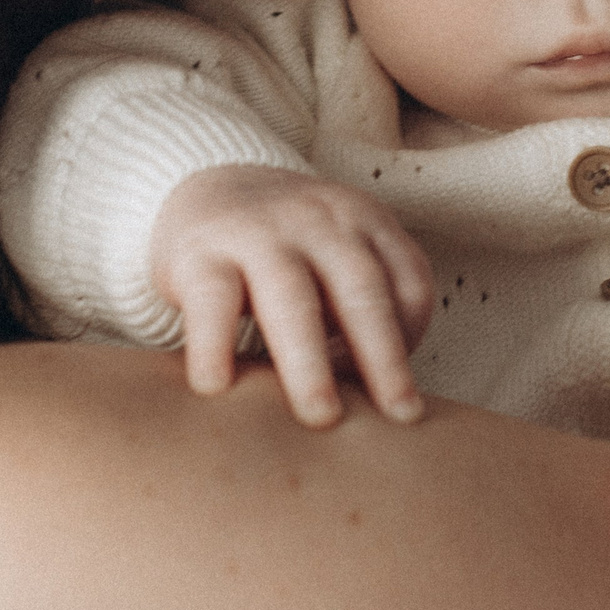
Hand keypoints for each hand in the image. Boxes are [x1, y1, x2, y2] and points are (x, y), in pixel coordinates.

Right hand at [149, 164, 435, 428]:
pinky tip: (218, 388)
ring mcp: (256, 233)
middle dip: (382, 356)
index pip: (409, 281)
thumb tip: (381, 406)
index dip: (410, 339)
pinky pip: (212, 302)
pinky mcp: (199, 255)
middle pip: (361, 288)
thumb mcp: (338, 258)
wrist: (205, 192)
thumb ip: (363, 311)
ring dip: (309, 361)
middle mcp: (316, 221)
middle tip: (396, 416)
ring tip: (319, 416)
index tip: (396, 395)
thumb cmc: (288, 250)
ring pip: (291, 297)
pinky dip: (215, 346)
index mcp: (363, 221)